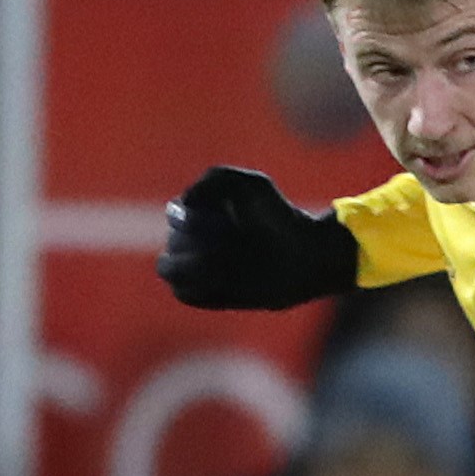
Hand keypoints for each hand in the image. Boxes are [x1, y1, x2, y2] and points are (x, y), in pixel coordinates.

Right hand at [159, 166, 361, 310]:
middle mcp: (195, 241)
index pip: (175, 216)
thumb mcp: (251, 186)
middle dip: (192, 245)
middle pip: (170, 245)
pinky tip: (224, 281)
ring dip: (191, 268)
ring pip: (169, 271)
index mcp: (200, 213)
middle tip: (227, 246)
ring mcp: (200, 270)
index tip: (221, 218)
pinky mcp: (210, 295)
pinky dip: (197, 287)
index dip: (193, 219)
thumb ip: (214, 180)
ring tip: (222, 266)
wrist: (305, 254)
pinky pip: (185, 294)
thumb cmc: (279, 217)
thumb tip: (183, 205)